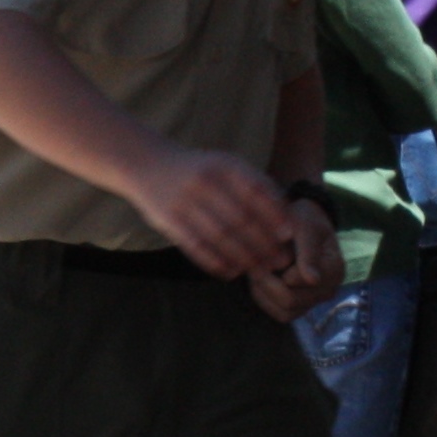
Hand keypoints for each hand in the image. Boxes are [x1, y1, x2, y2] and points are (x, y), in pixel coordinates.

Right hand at [130, 146, 300, 280]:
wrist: (148, 165)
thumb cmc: (199, 170)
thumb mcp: (225, 164)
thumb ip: (253, 184)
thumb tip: (286, 213)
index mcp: (223, 165)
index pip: (256, 192)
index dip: (274, 215)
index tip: (288, 236)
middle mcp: (204, 181)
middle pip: (240, 219)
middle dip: (263, 244)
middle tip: (280, 261)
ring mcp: (184, 201)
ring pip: (220, 236)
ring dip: (243, 258)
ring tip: (259, 271)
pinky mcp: (168, 220)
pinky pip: (196, 247)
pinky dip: (216, 263)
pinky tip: (231, 273)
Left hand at [248, 202, 345, 321]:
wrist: (299, 225)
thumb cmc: (302, 220)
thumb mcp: (304, 225)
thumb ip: (308, 250)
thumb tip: (312, 279)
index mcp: (334, 269)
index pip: (298, 281)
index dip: (275, 268)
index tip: (264, 249)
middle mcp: (329, 290)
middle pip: (290, 300)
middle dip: (266, 281)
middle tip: (255, 260)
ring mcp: (315, 302)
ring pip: (283, 310)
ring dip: (265, 290)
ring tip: (260, 267)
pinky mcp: (300, 309)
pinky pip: (279, 314)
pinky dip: (266, 299)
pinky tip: (262, 279)